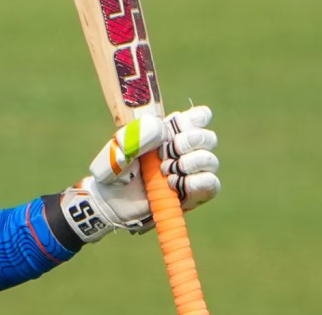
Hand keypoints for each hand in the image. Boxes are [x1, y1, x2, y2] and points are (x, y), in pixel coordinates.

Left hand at [59, 106, 220, 242]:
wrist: (111, 203)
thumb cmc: (115, 171)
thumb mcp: (120, 149)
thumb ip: (138, 135)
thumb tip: (161, 129)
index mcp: (170, 133)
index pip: (200, 117)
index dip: (194, 119)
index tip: (176, 126)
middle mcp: (185, 151)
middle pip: (209, 137)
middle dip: (189, 141)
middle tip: (166, 152)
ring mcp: (192, 173)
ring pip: (211, 160)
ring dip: (189, 163)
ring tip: (165, 171)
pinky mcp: (195, 194)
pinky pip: (211, 183)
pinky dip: (194, 182)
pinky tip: (173, 185)